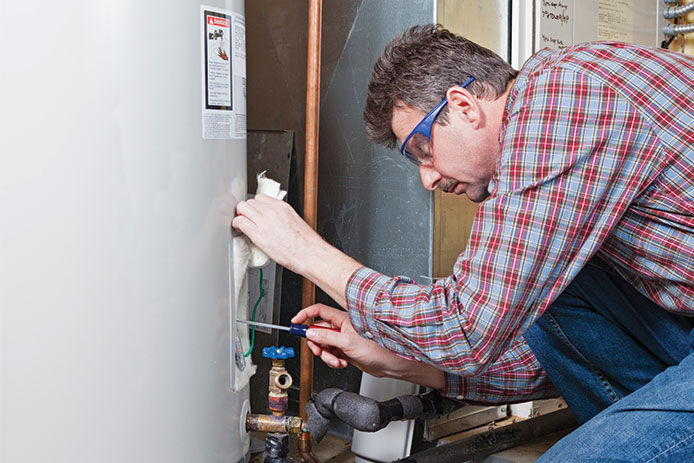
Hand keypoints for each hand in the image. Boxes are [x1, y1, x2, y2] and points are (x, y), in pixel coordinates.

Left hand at [232, 195, 361, 307]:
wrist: (309, 253)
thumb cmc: (306, 243)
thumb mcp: (295, 221)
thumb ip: (282, 217)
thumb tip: (273, 220)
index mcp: (282, 207)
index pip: (260, 198)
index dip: (255, 206)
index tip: (254, 213)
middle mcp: (273, 211)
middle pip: (250, 202)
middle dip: (246, 210)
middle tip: (247, 219)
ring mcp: (265, 221)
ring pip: (242, 208)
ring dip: (240, 215)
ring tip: (243, 224)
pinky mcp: (259, 234)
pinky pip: (240, 221)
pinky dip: (237, 224)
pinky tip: (239, 230)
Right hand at [293, 304, 444, 389]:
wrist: (390, 363)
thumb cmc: (378, 348)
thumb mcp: (346, 342)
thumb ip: (326, 337)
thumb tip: (310, 332)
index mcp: (342, 318)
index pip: (318, 311)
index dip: (305, 316)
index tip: (295, 323)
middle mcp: (342, 327)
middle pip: (318, 331)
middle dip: (317, 343)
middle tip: (319, 351)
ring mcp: (344, 338)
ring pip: (324, 345)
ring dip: (326, 355)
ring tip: (337, 359)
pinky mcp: (346, 350)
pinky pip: (331, 354)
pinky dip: (333, 360)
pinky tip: (342, 362)